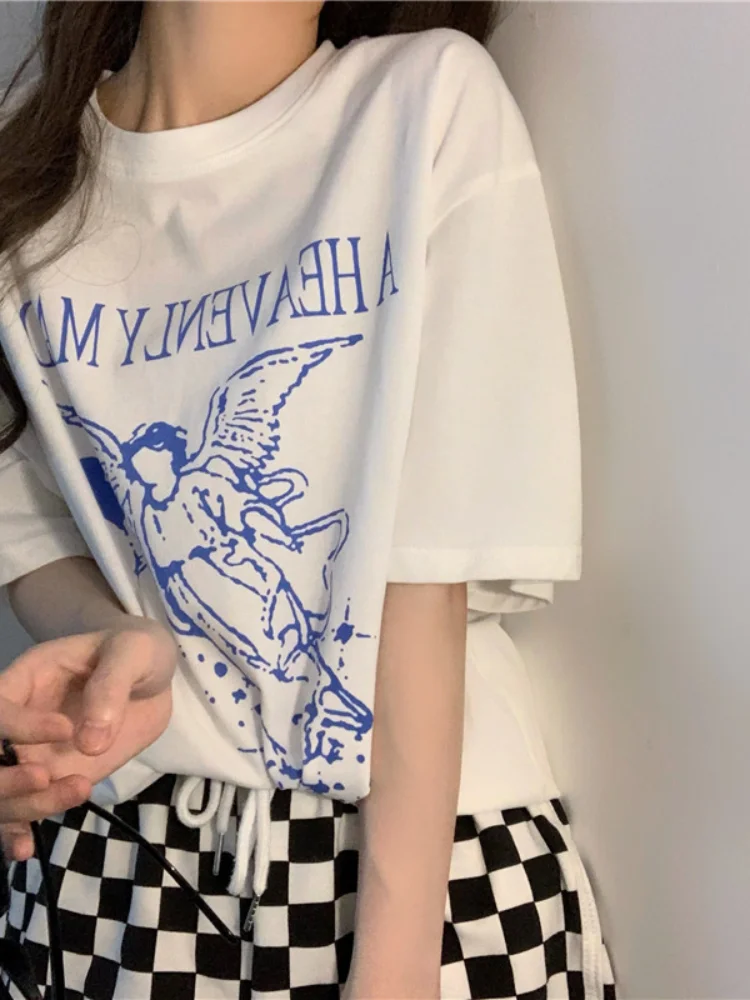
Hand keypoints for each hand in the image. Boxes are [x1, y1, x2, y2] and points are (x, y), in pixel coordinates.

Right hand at [0, 616, 175, 860]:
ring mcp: (31, 756)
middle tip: (45, 777)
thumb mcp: (132, 653)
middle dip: (4, 778)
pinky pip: (21, 812)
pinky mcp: (51, 782)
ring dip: (24, 806)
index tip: (65, 729)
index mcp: (25, 681)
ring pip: (3, 793)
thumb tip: (89, 743)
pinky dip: (16, 834)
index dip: (18, 725)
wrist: (150, 678)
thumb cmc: (134, 653)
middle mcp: (17, 724)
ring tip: (78, 792)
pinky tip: (25, 849)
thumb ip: (110, 688)